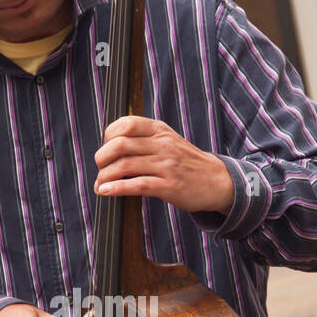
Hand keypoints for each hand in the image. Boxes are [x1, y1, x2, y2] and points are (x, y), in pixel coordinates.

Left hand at [93, 116, 233, 214]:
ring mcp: (167, 165)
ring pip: (125, 166)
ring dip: (105, 177)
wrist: (216, 180)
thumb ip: (143, 138)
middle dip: (102, 158)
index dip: (109, 136)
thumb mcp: (167, 140)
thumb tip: (110, 145)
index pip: (126, 124)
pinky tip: (106, 192)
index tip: (107, 148)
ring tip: (100, 184)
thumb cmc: (186, 162)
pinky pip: (137, 185)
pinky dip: (117, 189)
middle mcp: (163, 145)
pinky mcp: (170, 186)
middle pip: (120, 145)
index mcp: (160, 130)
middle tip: (100, 168)